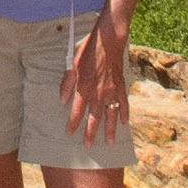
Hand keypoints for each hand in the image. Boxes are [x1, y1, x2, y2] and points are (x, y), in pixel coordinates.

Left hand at [61, 18, 130, 144]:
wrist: (109, 40)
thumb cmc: (88, 50)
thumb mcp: (72, 64)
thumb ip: (67, 84)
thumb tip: (62, 100)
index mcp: (84, 87)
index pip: (77, 111)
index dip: (73, 123)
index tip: (69, 134)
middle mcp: (98, 93)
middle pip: (94, 118)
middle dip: (90, 133)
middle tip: (88, 147)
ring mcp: (111, 91)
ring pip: (110, 115)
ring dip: (109, 130)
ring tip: (108, 143)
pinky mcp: (120, 86)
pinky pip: (123, 104)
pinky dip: (124, 114)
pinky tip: (124, 124)